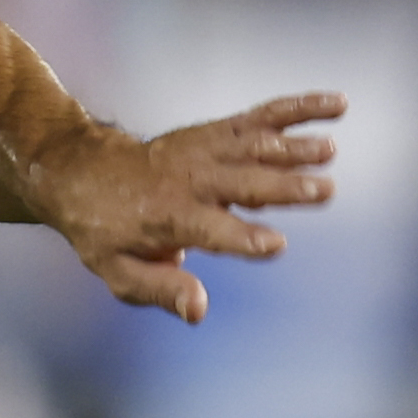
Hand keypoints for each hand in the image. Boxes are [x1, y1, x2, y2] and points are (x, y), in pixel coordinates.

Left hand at [32, 92, 341, 322]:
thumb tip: (199, 311)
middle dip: (282, 187)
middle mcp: (191, 181)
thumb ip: (160, 289)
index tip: (276, 245)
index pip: (210, 230)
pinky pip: (262, 116)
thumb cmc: (105, 230)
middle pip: (242, 183)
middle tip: (324, 191)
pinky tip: (337, 106)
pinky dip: (299, 108)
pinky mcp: (218, 131)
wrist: (81, 171)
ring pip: (255, 146)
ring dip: (293, 147)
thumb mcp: (118, 270)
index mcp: (168, 218)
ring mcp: (206, 150)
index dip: (242, 238)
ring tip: (328, 152)